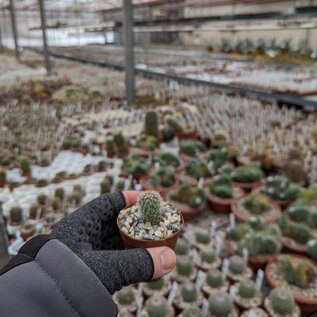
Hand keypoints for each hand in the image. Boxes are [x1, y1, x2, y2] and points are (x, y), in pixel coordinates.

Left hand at [50, 191, 175, 293]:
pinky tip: (148, 264)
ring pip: (117, 243)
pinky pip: (116, 261)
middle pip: (115, 222)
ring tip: (158, 243)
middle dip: (137, 222)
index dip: (128, 199)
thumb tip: (170, 258)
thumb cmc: (67, 281)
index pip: (107, 203)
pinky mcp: (92, 272)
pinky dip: (132, 261)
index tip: (148, 199)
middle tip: (158, 222)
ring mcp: (87, 255)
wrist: (41, 306)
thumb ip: (138, 263)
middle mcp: (83, 237)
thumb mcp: (105, 268)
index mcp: (80, 224)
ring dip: (137, 244)